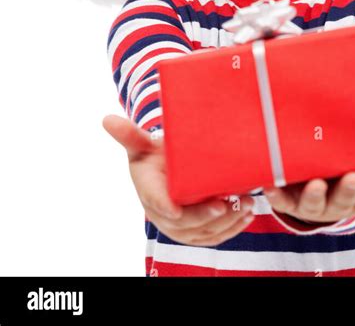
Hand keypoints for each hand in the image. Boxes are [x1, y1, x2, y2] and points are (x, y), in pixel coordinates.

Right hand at [102, 115, 254, 245]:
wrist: (165, 170)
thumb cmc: (154, 156)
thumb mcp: (142, 145)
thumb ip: (129, 134)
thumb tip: (106, 119)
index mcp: (149, 191)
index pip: (157, 202)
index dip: (166, 207)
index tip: (176, 208)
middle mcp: (164, 214)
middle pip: (185, 222)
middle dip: (206, 217)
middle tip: (227, 203)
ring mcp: (182, 226)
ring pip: (204, 233)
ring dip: (227, 223)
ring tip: (245, 205)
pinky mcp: (198, 231)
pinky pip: (215, 236)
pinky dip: (233, 229)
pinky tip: (247, 216)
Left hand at [263, 141, 354, 224]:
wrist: (313, 184)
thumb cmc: (349, 170)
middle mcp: (336, 201)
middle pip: (344, 200)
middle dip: (347, 191)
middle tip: (351, 177)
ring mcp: (311, 202)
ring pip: (313, 204)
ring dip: (314, 195)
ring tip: (315, 184)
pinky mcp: (288, 199)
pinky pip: (280, 200)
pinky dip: (275, 194)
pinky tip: (270, 185)